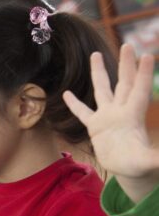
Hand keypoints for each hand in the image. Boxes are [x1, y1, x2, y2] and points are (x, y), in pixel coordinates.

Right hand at [63, 44, 158, 201]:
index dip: (143, 74)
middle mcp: (120, 112)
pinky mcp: (94, 127)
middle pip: (123, 83)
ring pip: (102, 90)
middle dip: (125, 65)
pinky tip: (67, 93)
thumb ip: (158, 158)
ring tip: (95, 55)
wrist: (127, 171)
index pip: (139, 90)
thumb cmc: (139, 166)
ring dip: (99, 73)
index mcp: (133, 116)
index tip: (148, 55)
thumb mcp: (148, 162)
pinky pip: (83, 112)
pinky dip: (75, 104)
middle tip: (128, 45)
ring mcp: (106, 118)